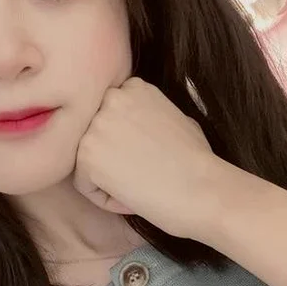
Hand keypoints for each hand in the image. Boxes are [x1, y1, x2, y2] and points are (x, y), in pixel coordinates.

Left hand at [73, 77, 223, 239]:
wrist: (202, 190)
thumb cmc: (198, 163)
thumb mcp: (177, 120)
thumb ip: (149, 116)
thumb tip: (139, 126)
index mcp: (133, 87)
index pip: (110, 117)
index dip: (124, 144)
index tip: (144, 159)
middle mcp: (111, 99)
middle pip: (94, 137)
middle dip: (112, 159)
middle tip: (141, 176)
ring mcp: (96, 126)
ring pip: (86, 161)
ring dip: (107, 180)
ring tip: (139, 188)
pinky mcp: (87, 157)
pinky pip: (84, 185)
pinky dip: (104, 198)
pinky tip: (132, 198)